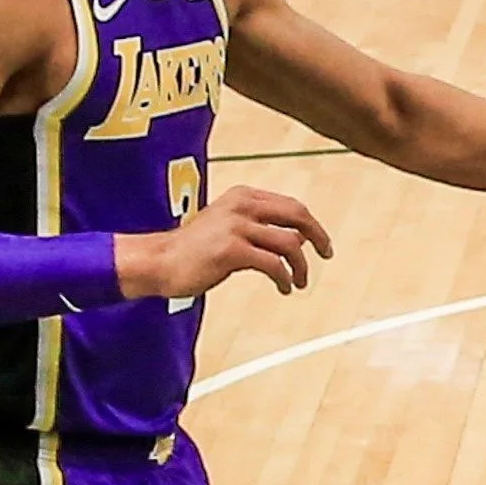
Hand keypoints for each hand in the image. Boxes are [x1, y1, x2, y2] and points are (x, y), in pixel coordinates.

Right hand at [119, 185, 331, 298]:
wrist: (158, 261)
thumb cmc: (194, 249)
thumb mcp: (231, 229)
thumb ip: (262, 228)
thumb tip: (300, 237)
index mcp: (243, 196)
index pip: (291, 205)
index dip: (311, 224)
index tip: (321, 243)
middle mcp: (241, 206)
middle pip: (297, 214)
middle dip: (318, 235)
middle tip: (327, 255)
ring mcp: (236, 226)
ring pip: (289, 243)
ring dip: (300, 266)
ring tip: (299, 282)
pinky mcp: (231, 250)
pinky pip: (273, 264)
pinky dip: (284, 278)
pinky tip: (283, 288)